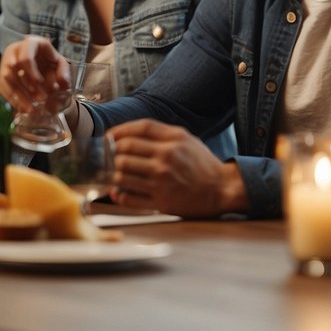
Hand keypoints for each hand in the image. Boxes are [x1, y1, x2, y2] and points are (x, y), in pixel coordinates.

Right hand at [0, 36, 69, 111]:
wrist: (44, 71)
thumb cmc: (51, 64)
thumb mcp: (62, 65)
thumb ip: (64, 73)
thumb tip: (63, 83)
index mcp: (31, 43)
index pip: (26, 56)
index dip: (31, 72)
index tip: (40, 83)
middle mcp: (15, 49)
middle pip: (12, 67)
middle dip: (25, 85)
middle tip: (38, 98)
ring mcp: (5, 61)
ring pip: (4, 78)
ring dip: (17, 95)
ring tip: (31, 108)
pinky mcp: (1, 74)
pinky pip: (0, 85)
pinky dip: (10, 98)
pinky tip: (21, 107)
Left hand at [109, 119, 239, 217]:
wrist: (221, 189)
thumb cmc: (202, 164)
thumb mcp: (186, 140)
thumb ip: (161, 134)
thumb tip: (128, 135)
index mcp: (174, 140)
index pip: (140, 129)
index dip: (119, 131)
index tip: (109, 136)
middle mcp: (167, 158)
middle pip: (125, 150)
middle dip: (112, 153)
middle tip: (109, 156)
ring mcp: (163, 181)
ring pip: (122, 175)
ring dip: (114, 174)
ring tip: (115, 174)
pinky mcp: (162, 202)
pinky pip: (130, 198)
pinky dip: (119, 195)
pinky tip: (118, 192)